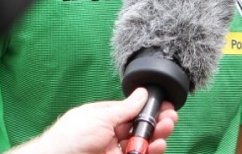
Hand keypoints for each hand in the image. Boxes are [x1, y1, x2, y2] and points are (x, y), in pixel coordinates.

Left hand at [8, 88, 177, 153]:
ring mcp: (114, 150)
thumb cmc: (70, 137)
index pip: (132, 111)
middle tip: (170, 118)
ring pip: (141, 143)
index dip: (149, 108)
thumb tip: (142, 93)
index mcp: (105, 117)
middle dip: (157, 121)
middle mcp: (111, 134)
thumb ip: (125, 108)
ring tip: (166, 129)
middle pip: (140, 127)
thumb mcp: (101, 117)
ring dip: (156, 136)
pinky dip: (150, 151)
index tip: (164, 105)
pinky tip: (157, 145)